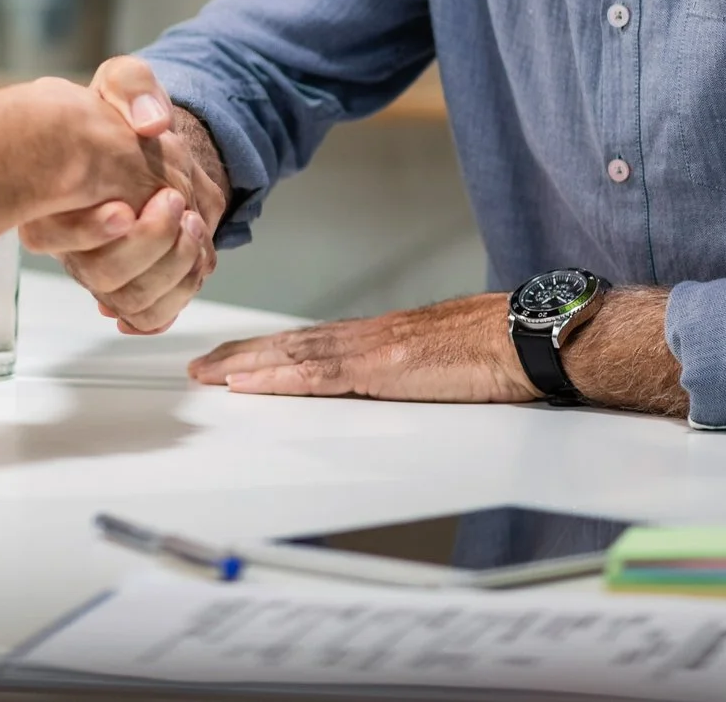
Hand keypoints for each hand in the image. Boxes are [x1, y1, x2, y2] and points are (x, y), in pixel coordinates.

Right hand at [19, 57, 228, 334]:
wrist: (148, 147)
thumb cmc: (125, 114)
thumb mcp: (125, 81)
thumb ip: (133, 87)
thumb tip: (149, 122)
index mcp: (52, 197)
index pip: (48, 233)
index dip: (87, 230)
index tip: (125, 207)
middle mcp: (69, 242)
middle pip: (99, 273)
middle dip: (149, 244)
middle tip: (176, 203)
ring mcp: (99, 267)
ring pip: (128, 299)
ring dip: (172, 268)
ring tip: (193, 225)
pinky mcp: (131, 284)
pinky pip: (149, 315)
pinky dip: (178, 295)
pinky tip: (196, 258)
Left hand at [187, 293, 541, 403]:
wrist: (526, 339)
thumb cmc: (495, 350)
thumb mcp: (439, 363)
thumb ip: (408, 373)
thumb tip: (393, 388)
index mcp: (378, 338)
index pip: (308, 342)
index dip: (266, 351)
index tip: (232, 361)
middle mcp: (366, 336)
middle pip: (288, 344)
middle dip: (240, 356)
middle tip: (199, 368)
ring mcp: (371, 349)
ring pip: (293, 355)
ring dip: (245, 366)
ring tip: (207, 375)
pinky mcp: (381, 367)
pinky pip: (317, 374)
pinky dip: (276, 377)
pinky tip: (247, 384)